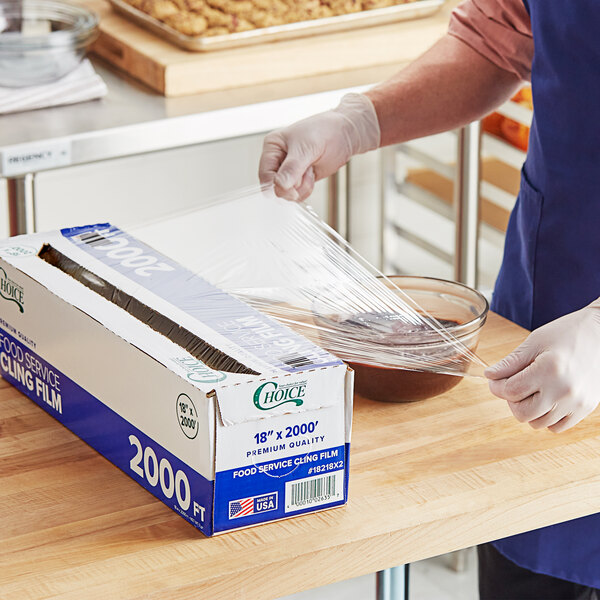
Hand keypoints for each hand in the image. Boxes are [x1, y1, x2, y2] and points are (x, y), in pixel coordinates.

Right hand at [258, 93, 379, 201]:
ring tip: (310, 168)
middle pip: (274, 187)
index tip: (290, 190)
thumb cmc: (325, 131)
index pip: (265, 174)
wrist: (345, 134)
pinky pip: (298, 194)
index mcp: (272, 147)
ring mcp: (289, 171)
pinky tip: (312, 174)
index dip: (276, 185)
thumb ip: (292, 168)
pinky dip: (307, 189)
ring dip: (302, 186)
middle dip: (292, 185)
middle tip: (305, 171)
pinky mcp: (300, 179)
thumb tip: (280, 185)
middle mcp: (278, 160)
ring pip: (287, 193)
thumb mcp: (306, 148)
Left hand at [485, 303, 599, 432]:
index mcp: (549, 369)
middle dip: (511, 400)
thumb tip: (489, 376)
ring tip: (531, 390)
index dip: (496, 386)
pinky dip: (546, 417)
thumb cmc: (567, 333)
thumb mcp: (534, 342)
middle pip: (522, 412)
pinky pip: (557, 427)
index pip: (511, 391)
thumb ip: (511, 362)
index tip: (495, 379)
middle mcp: (564, 390)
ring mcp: (577, 402)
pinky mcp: (586, 408)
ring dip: (528, 410)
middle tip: (514, 385)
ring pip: (538, 423)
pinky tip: (545, 400)